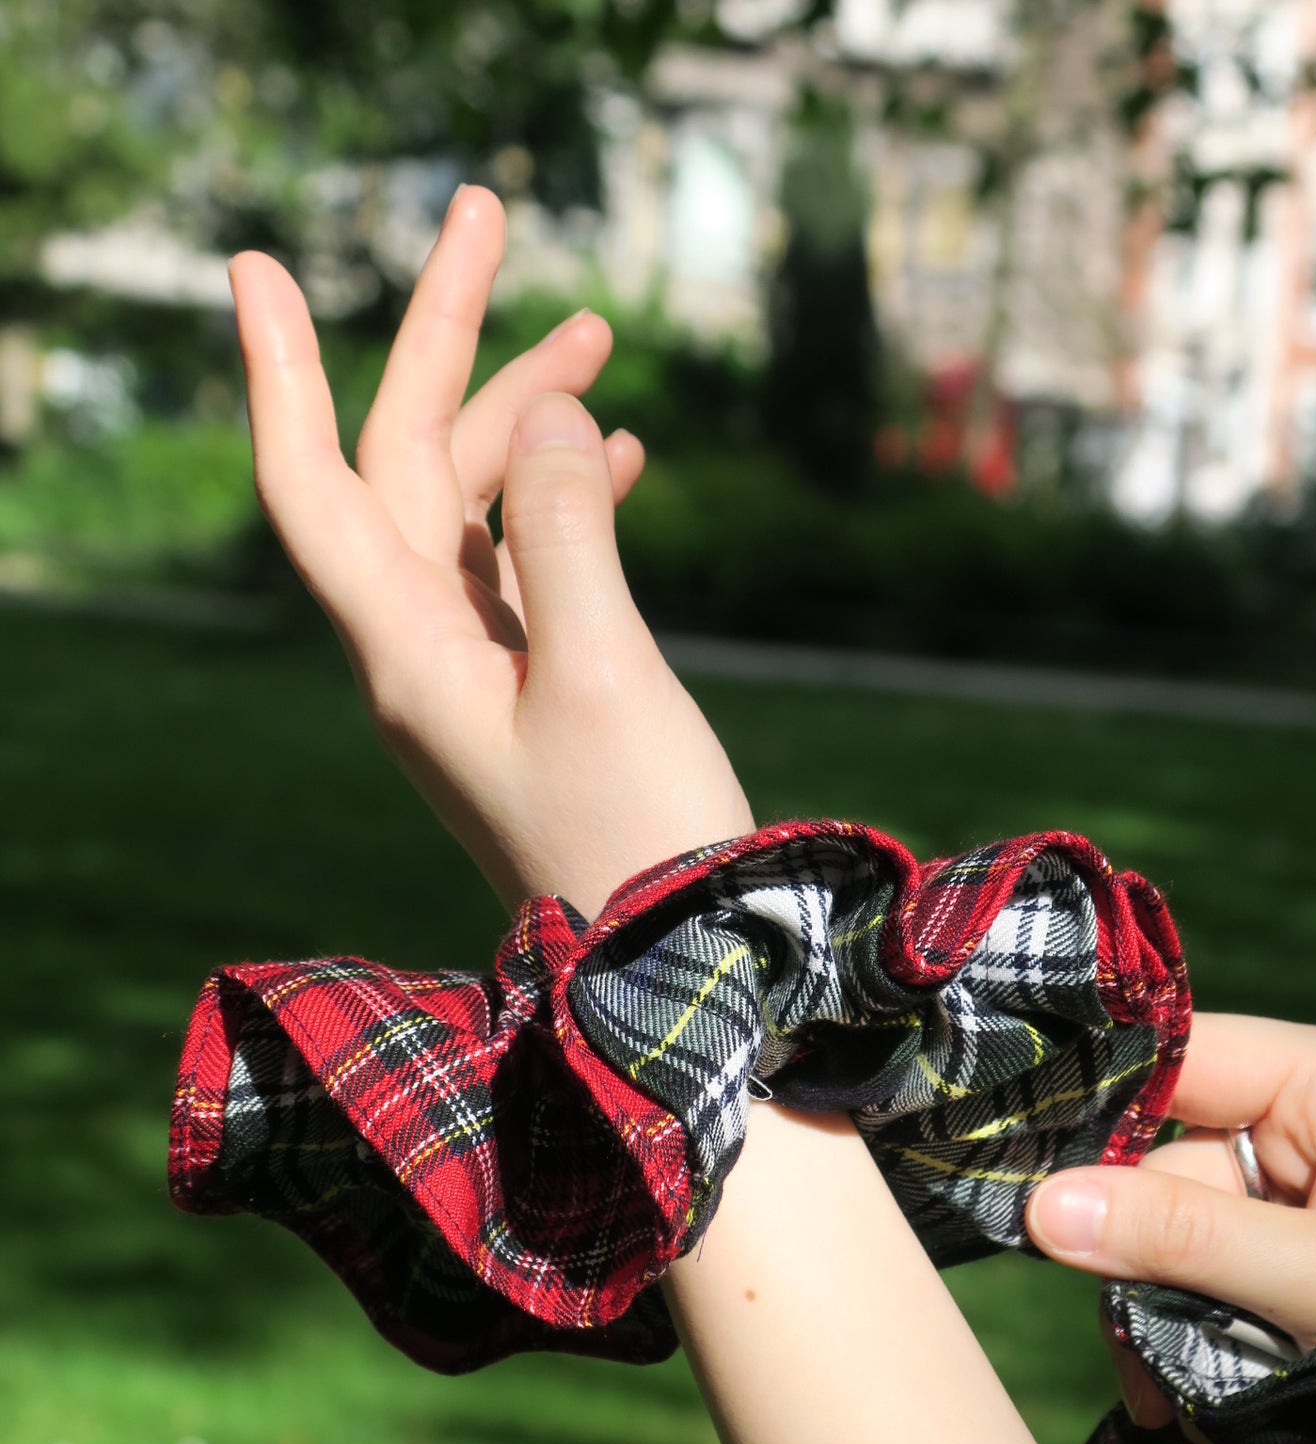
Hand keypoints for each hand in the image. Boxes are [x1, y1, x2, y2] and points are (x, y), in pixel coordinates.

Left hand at [229, 185, 753, 918]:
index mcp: (407, 653)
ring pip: (475, 508)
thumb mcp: (607, 677)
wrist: (674, 975)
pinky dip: (569, 501)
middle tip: (485, 212)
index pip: (313, 487)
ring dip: (527, 416)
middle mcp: (421, 653)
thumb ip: (570, 532)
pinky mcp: (533, 693)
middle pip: (405, 463)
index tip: (258, 265)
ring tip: (601, 333)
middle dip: (445, 341)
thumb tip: (558, 413)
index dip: (277, 372)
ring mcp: (477, 673)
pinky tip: (628, 459)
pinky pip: (528, 566)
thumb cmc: (638, 841)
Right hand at [1024, 1014, 1315, 1443]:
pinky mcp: (1314, 1248)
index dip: (1099, 1121)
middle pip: (1171, 1169)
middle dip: (1163, 1282)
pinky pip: (1226, 1282)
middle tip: (1159, 1384)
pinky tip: (1261, 1440)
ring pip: (1188, 1241)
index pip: (1179, 1060)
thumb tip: (1039, 1209)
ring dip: (1193, 1342)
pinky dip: (1226, 1360)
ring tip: (1226, 1431)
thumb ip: (1181, 1237)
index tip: (1036, 1197)